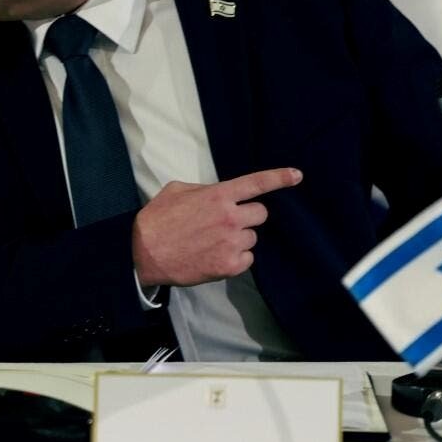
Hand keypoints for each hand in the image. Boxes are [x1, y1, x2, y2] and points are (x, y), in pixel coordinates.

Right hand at [133, 167, 302, 287]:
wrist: (145, 255)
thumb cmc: (157, 220)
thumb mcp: (175, 191)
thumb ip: (203, 190)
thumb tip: (217, 195)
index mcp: (217, 195)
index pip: (256, 183)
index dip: (279, 178)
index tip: (297, 175)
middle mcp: (230, 217)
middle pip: (261, 214)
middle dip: (248, 216)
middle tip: (227, 222)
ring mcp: (232, 243)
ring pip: (253, 238)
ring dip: (239, 238)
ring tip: (214, 242)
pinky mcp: (230, 265)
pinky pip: (247, 258)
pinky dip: (235, 258)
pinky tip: (215, 255)